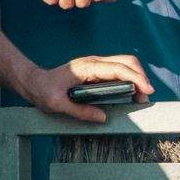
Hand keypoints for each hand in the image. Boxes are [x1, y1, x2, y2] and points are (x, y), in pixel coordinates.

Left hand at [16, 53, 153, 122]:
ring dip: (137, 78)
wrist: (33, 82)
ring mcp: (96, 65)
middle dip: (141, 77)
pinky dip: (129, 80)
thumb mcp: (56, 104)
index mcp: (86, 67)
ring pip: (125, 65)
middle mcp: (94, 62)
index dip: (135, 78)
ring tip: (140, 97)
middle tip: (144, 98)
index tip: (146, 91)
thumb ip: (79, 111)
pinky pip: (118, 71)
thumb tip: (103, 117)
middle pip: (127, 62)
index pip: (118, 68)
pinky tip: (131, 93)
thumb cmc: (42, 90)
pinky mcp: (97, 71)